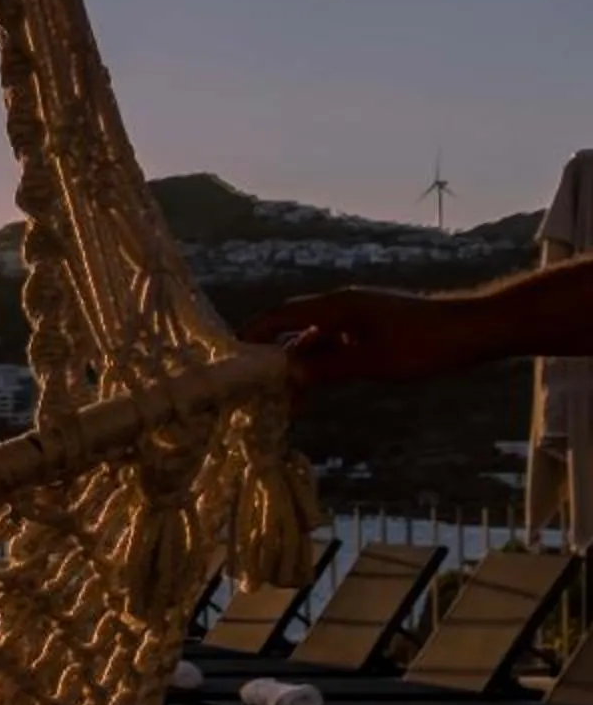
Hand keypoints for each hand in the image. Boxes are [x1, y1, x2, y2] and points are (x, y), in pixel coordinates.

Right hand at [239, 287, 494, 386]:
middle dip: (271, 355)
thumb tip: (285, 377)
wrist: (474, 331)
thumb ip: (326, 368)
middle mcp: (341, 307)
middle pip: (291, 328)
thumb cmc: (425, 344)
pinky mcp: (371, 330)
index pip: (279, 317)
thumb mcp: (371, 362)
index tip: (230, 359)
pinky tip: (315, 388)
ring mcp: (356, 318)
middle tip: (252, 384)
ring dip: (297, 365)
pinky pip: (333, 346)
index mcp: (336, 307)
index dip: (252, 335)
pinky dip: (319, 365)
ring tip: (283, 397)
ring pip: (313, 341)